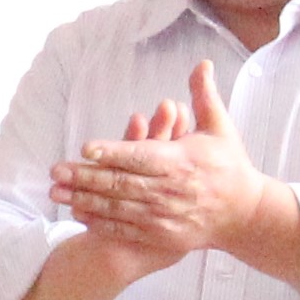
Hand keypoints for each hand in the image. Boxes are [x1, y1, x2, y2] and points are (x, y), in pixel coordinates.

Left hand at [50, 60, 281, 258]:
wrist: (244, 214)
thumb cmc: (229, 166)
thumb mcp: (220, 128)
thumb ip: (205, 97)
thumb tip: (201, 63)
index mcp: (181, 161)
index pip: (141, 156)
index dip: (113, 152)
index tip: (86, 148)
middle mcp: (170, 191)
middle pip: (121, 183)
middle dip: (85, 177)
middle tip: (55, 170)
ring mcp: (164, 216)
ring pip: (118, 208)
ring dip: (84, 200)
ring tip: (55, 191)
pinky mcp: (162, 236)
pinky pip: (125, 228)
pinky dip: (100, 221)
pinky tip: (77, 212)